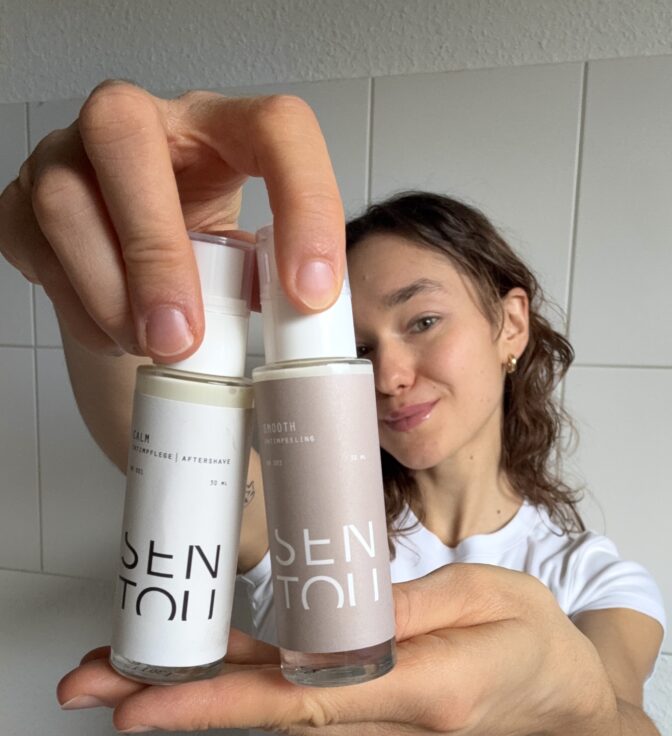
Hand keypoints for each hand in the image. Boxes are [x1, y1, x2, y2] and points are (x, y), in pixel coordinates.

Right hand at [0, 81, 344, 358]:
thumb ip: (274, 279)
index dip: (303, 204)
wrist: (136, 265)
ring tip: (152, 347)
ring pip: (66, 201)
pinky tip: (116, 334)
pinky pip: (35, 246)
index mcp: (218, 125)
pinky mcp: (23, 200)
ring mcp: (67, 152)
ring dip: (111, 294)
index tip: (311, 295)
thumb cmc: (201, 251)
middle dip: (156, 251)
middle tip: (182, 338)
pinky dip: (80, 309)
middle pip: (124, 136)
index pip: (276, 127)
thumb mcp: (250, 258)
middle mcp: (138, 119)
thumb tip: (299, 322)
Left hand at [56, 564, 612, 735]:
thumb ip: (410, 603)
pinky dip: (247, 691)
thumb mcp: (490, 592)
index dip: (221, 701)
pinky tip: (203, 671)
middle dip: (176, 701)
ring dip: (202, 693)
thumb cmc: (534, 639)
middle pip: (273, 716)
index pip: (309, 700)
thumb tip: (330, 607)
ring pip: (279, 715)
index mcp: (434, 691)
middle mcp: (399, 735)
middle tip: (88, 685)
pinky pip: (302, 711)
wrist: (561, 704)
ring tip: (122, 671)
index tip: (143, 707)